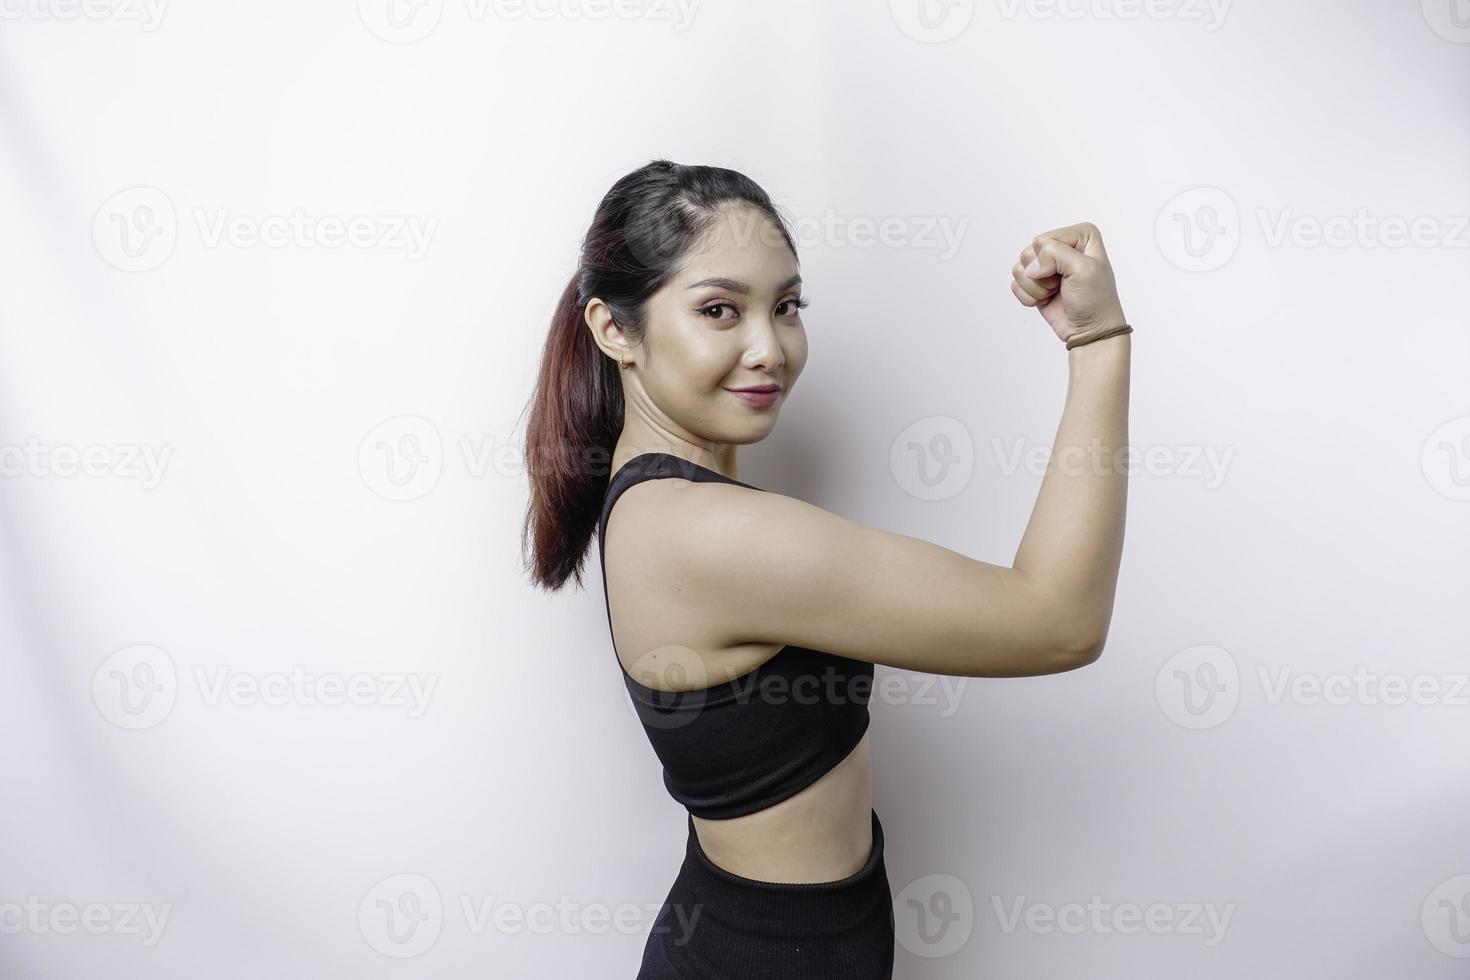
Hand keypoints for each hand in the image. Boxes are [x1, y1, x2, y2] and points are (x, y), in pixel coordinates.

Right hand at [1011, 222, 1126, 344]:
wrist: (1089, 329)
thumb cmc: (1095, 300)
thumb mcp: (1084, 269)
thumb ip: (1055, 254)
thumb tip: (1031, 268)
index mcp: (1080, 236)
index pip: (1044, 240)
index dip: (1051, 261)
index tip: (1070, 275)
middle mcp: (1062, 246)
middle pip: (1029, 253)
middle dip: (1042, 275)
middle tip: (1061, 284)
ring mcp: (1047, 264)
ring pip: (1020, 268)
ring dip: (1035, 287)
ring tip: (1055, 292)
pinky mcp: (1035, 281)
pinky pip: (1016, 284)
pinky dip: (1029, 297)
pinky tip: (1047, 300)